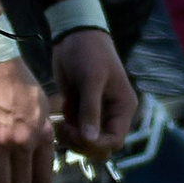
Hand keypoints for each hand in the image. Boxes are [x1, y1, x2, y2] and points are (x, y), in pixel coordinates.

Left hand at [52, 26, 136, 155]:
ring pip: (85, 141)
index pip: (115, 141)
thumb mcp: (91, 80)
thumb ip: (91, 110)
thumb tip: (90, 139)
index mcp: (123, 108)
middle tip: (64, 129)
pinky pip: (74, 130)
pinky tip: (63, 107)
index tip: (76, 134)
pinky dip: (66, 126)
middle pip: (100, 146)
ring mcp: (95, 114)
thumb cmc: (89, 54)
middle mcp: (111, 115)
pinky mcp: (80, 110)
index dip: (96, 144)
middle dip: (81, 143)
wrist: (74, 36)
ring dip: (71, 136)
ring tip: (60, 119)